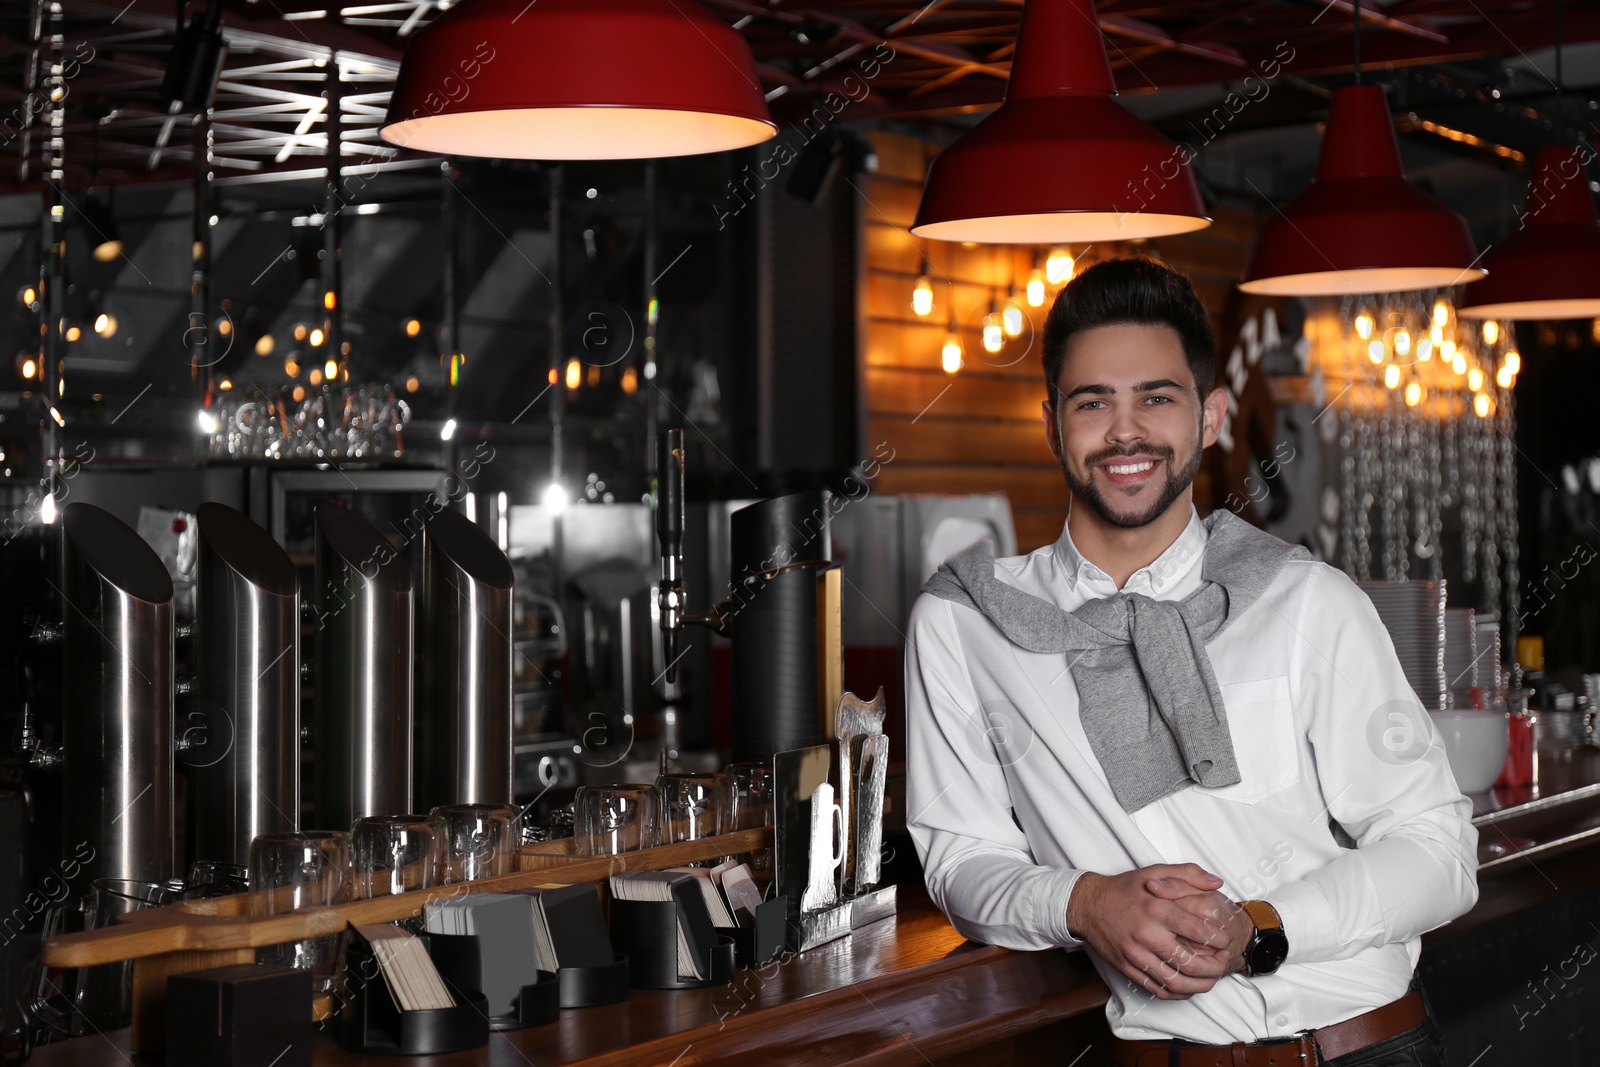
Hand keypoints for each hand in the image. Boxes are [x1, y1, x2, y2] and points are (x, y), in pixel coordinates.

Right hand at [1066, 864, 1234, 1000]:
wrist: (1087, 905)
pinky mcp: (1127, 968)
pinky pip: (1157, 989)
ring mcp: (1136, 955)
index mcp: (1157, 909)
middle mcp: (1147, 934)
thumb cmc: (1123, 889)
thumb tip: (1217, 882)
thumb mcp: (1154, 872)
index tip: (1225, 940)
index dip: (1220, 940)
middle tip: (1223, 962)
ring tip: (1210, 979)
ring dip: (1200, 986)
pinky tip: (1187, 987)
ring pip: (1176, 982)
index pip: (1199, 932)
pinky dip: (1177, 993)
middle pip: (1191, 963)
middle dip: (1215, 967)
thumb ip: (1188, 874)